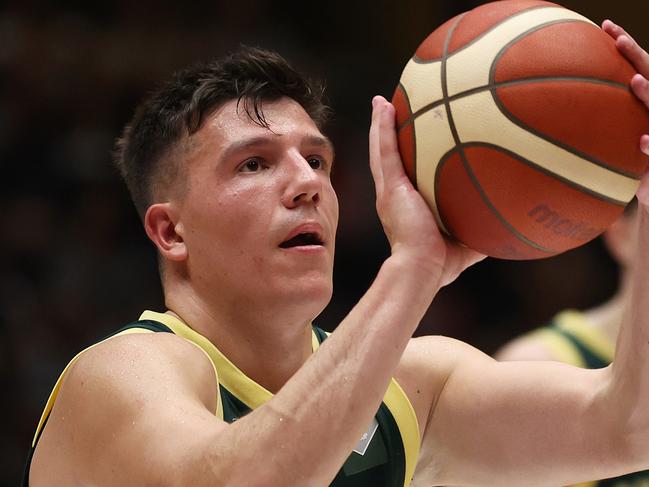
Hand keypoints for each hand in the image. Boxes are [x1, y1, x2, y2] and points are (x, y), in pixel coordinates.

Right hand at [368, 96, 484, 286]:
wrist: (422, 268)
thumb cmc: (441, 264)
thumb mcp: (465, 243)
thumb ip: (479, 230)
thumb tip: (505, 225)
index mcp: (404, 206)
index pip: (400, 175)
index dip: (400, 157)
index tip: (404, 141)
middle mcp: (392, 195)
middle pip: (385, 157)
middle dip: (384, 134)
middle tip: (385, 112)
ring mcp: (388, 190)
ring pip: (379, 149)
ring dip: (378, 125)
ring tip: (379, 103)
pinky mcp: (390, 187)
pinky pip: (384, 150)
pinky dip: (381, 128)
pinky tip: (383, 107)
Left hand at [602, 19, 648, 203]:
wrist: (647, 190)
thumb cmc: (621, 160)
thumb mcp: (605, 138)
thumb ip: (588, 122)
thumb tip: (536, 107)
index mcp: (641, 102)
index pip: (635, 65)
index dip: (624, 45)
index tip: (606, 26)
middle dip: (636, 57)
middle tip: (618, 41)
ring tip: (636, 81)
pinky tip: (642, 142)